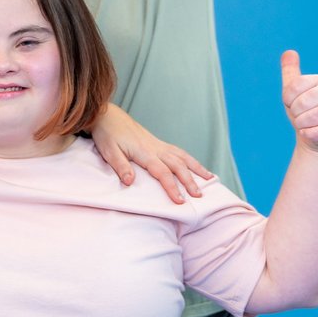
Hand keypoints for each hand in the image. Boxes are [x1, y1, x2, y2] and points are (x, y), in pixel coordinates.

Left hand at [90, 103, 212, 204]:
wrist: (108, 115)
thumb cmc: (107, 133)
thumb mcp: (109, 151)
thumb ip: (120, 166)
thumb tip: (130, 182)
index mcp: (144, 152)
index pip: (162, 173)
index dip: (172, 187)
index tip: (180, 201)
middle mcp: (155, 148)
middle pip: (178, 165)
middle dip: (190, 181)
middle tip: (199, 196)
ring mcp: (158, 144)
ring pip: (182, 156)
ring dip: (196, 168)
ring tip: (210, 179)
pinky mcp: (157, 142)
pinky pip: (178, 151)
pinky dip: (190, 159)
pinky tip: (195, 166)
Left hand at [281, 50, 317, 151]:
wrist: (313, 135)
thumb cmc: (301, 110)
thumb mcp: (292, 91)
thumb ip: (290, 72)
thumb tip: (289, 52)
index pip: (294, 86)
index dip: (287, 99)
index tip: (292, 103)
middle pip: (301, 103)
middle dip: (295, 113)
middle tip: (300, 116)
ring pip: (311, 117)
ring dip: (302, 125)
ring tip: (306, 124)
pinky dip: (310, 134)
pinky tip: (311, 133)